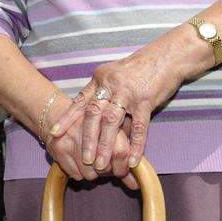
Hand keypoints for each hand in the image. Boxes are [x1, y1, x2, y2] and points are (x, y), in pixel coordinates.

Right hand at [44, 95, 136, 189]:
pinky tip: (79, 162)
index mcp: (108, 116)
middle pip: (104, 164)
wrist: (56, 112)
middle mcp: (90, 125)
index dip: (123, 167)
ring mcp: (72, 136)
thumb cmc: (91, 124)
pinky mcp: (59, 146)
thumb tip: (136, 184)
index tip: (121, 171)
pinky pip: (76, 174)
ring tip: (92, 162)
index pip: (120, 151)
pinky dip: (80, 173)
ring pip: (90, 173)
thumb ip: (125, 155)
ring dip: (94, 174)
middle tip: (106, 167)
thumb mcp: (111, 131)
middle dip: (107, 171)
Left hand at [51, 45, 183, 173]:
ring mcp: (128, 92)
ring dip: (105, 145)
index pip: (80, 101)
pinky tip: (133, 160)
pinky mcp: (146, 100)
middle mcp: (110, 84)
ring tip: (101, 164)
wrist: (167, 56)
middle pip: (93, 114)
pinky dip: (136, 145)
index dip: (67, 118)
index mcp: (100, 78)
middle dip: (87, 138)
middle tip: (84, 159)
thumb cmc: (141, 69)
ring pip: (112, 122)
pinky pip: (139, 127)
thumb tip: (99, 123)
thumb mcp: (116, 77)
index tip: (54, 132)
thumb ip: (106, 97)